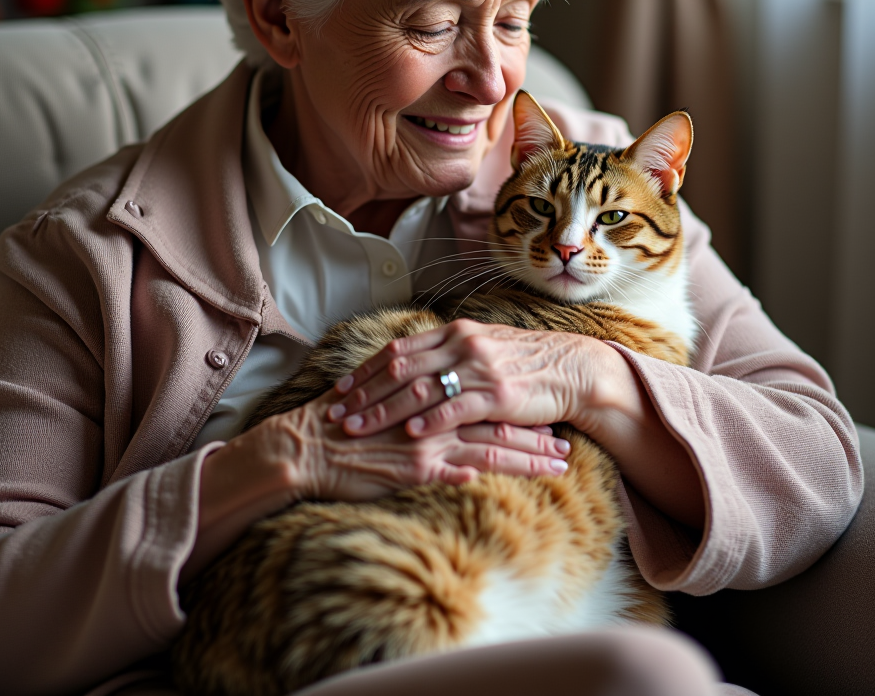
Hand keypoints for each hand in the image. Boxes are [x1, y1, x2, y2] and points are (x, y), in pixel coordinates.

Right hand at [265, 389, 569, 503]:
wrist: (308, 446)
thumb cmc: (342, 429)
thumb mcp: (382, 412)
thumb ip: (415, 413)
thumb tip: (436, 423)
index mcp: (427, 397)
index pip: (481, 401)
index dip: (515, 411)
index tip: (543, 419)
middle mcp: (433, 413)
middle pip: (496, 421)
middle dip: (534, 435)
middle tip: (566, 444)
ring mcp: (428, 438)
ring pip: (492, 444)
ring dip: (529, 456)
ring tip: (560, 465)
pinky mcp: (417, 465)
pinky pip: (464, 467)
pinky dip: (493, 469)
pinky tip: (520, 477)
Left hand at [326, 318, 614, 438]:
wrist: (571, 369)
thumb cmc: (524, 362)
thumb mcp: (481, 347)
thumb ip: (447, 354)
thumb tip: (411, 365)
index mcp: (454, 332)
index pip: (398, 350)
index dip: (366, 370)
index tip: (340, 389)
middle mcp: (462, 345)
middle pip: (399, 369)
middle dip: (364, 394)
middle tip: (336, 414)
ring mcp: (479, 369)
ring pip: (420, 389)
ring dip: (384, 411)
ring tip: (358, 429)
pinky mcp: (498, 395)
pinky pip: (456, 407)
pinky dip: (430, 420)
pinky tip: (409, 434)